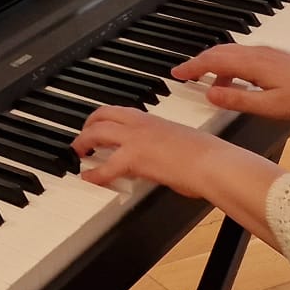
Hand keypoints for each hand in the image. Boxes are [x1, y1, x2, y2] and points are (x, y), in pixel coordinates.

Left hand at [72, 108, 237, 194]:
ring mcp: (135, 139)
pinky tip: (88, 177)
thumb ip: (164, 145)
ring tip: (77, 151)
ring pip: (97, 132)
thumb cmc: (207, 156)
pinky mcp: (134, 158)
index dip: (104, 117)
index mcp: (152, 119)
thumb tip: (161, 158)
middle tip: (82, 136)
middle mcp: (140, 124)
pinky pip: (106, 166)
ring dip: (83, 140)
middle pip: (102, 115)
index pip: (120, 111)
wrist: (212, 163)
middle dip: (88, 125)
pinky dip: (94, 172)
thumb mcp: (180, 142)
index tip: (98, 123)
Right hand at [172, 45, 289, 122]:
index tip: (176, 73)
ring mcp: (267, 53)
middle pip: (219, 52)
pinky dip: (231, 66)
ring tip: (210, 85)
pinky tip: (236, 82)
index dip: (192, 67)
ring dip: (216, 65)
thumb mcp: (269, 107)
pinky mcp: (275, 57)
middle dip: (199, 62)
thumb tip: (209, 95)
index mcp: (252, 63)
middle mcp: (257, 52)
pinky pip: (244, 57)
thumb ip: (237, 100)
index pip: (213, 61)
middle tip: (185, 75)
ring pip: (232, 53)